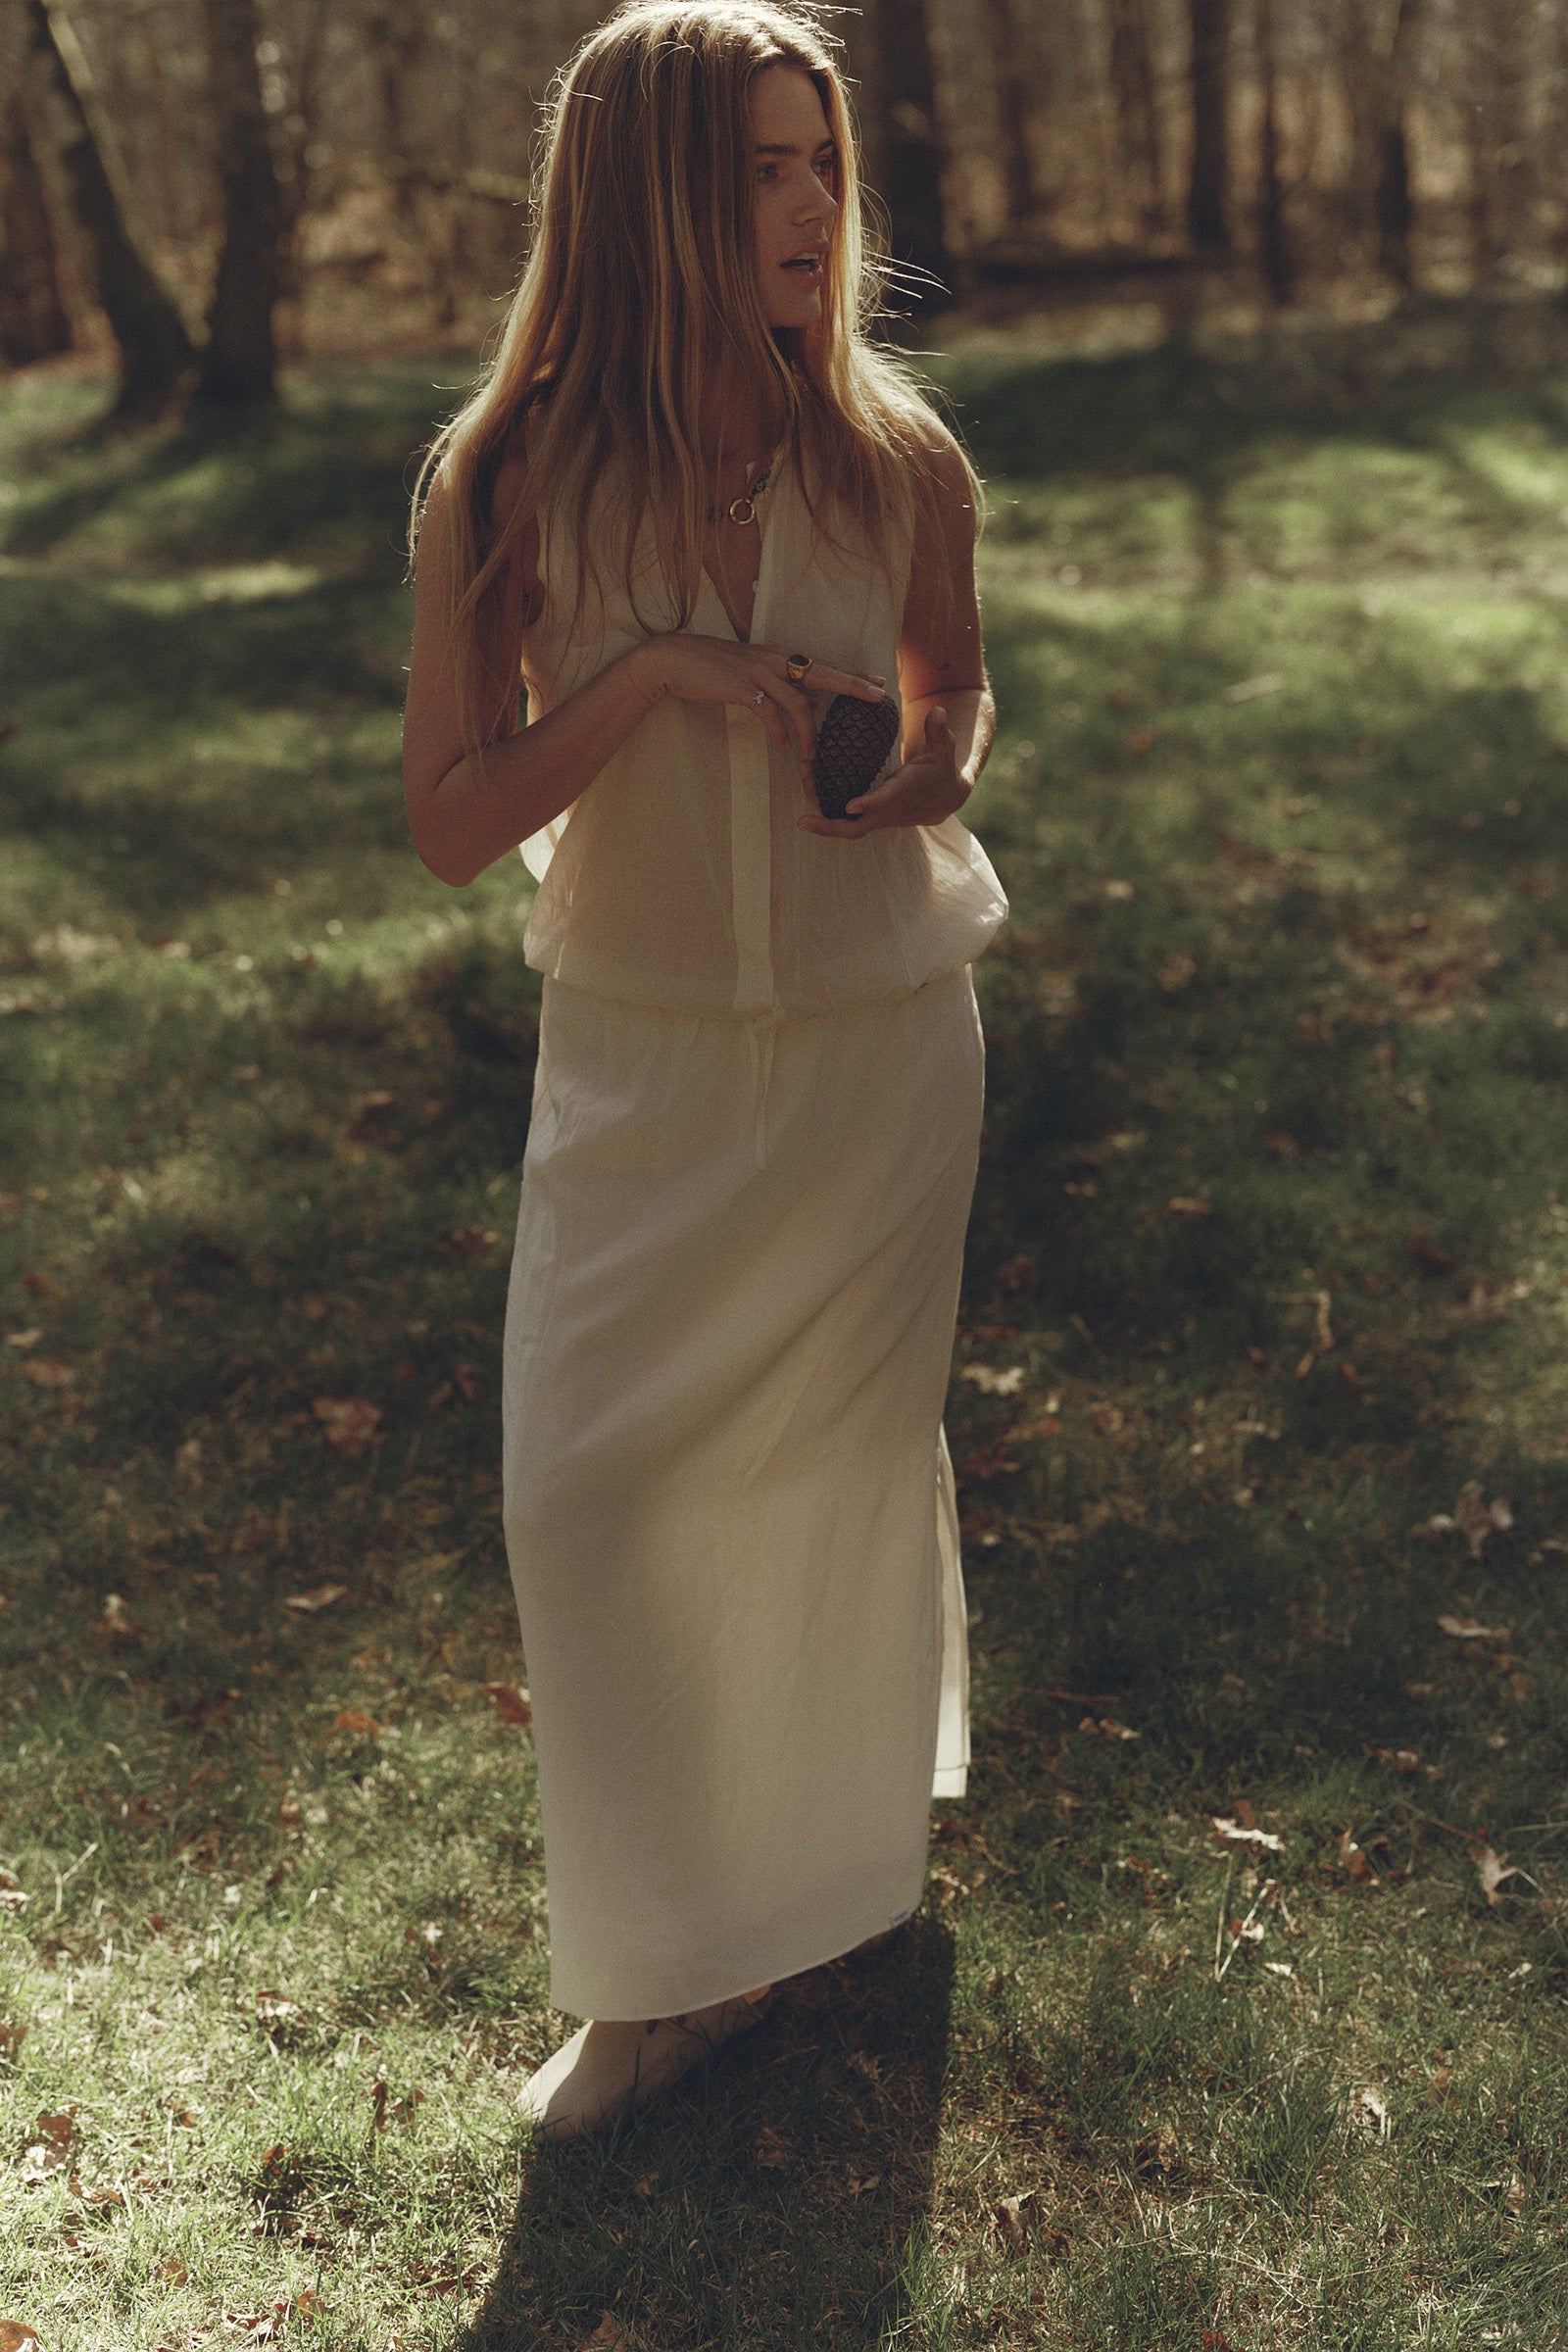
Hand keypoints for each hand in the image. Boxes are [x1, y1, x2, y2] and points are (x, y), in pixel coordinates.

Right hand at [629, 636, 885, 768]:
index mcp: (781, 655)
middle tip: (879, 697)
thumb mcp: (754, 675)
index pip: (825, 666)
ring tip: (813, 758)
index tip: (878, 683)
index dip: (853, 676)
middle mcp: (775, 659)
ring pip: (798, 703)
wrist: (674, 659)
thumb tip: (807, 702)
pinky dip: (779, 732)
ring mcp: (759, 671)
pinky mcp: (742, 686)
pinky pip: (769, 713)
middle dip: (853, 686)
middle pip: (824, 674)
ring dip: (809, 734)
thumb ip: (781, 687)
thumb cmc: (713, 669)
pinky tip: (785, 747)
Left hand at [798, 705, 968, 839]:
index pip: (886, 800)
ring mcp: (877, 817)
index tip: (850, 805)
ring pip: (846, 827)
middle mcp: (888, 810)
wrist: (943, 799)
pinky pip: (844, 822)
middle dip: (830, 826)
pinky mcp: (870, 817)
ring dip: (821, 819)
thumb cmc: (940, 768)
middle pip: (857, 827)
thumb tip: (938, 710)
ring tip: (798, 803)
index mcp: (905, 792)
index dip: (869, 804)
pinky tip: (806, 796)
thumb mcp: (944, 748)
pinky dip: (825, 814)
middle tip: (803, 821)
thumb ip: (938, 731)